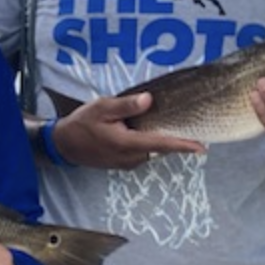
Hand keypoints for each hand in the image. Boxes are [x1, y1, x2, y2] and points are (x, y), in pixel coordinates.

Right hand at [52, 92, 204, 169]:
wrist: (63, 145)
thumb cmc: (81, 124)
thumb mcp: (101, 108)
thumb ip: (125, 105)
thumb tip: (148, 100)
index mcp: (127, 144)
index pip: (162, 144)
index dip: (184, 146)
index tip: (202, 147)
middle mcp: (130, 158)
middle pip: (159, 147)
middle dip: (170, 136)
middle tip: (180, 122)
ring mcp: (126, 163)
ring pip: (150, 150)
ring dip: (155, 138)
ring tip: (153, 123)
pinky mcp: (122, 164)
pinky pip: (141, 153)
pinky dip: (145, 143)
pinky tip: (137, 131)